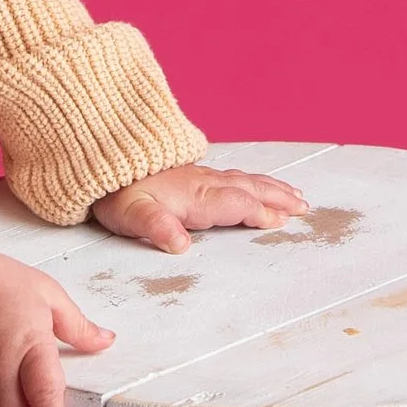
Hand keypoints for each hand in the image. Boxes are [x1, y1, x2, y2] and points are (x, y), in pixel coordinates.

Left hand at [87, 163, 309, 256]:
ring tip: (295, 195)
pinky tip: (258, 182)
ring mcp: (200, 176)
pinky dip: (255, 180)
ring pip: (245, 180)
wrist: (101, 161)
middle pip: (249, 189)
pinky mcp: (194, 174)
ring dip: (272, 188)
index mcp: (194, 196)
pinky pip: (234, 175)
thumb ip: (156, 226)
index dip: (258, 212)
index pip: (234, 204)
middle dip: (278, 198)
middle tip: (304, 206)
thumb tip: (180, 245)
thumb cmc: (115, 194)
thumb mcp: (130, 214)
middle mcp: (203, 183)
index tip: (281, 221)